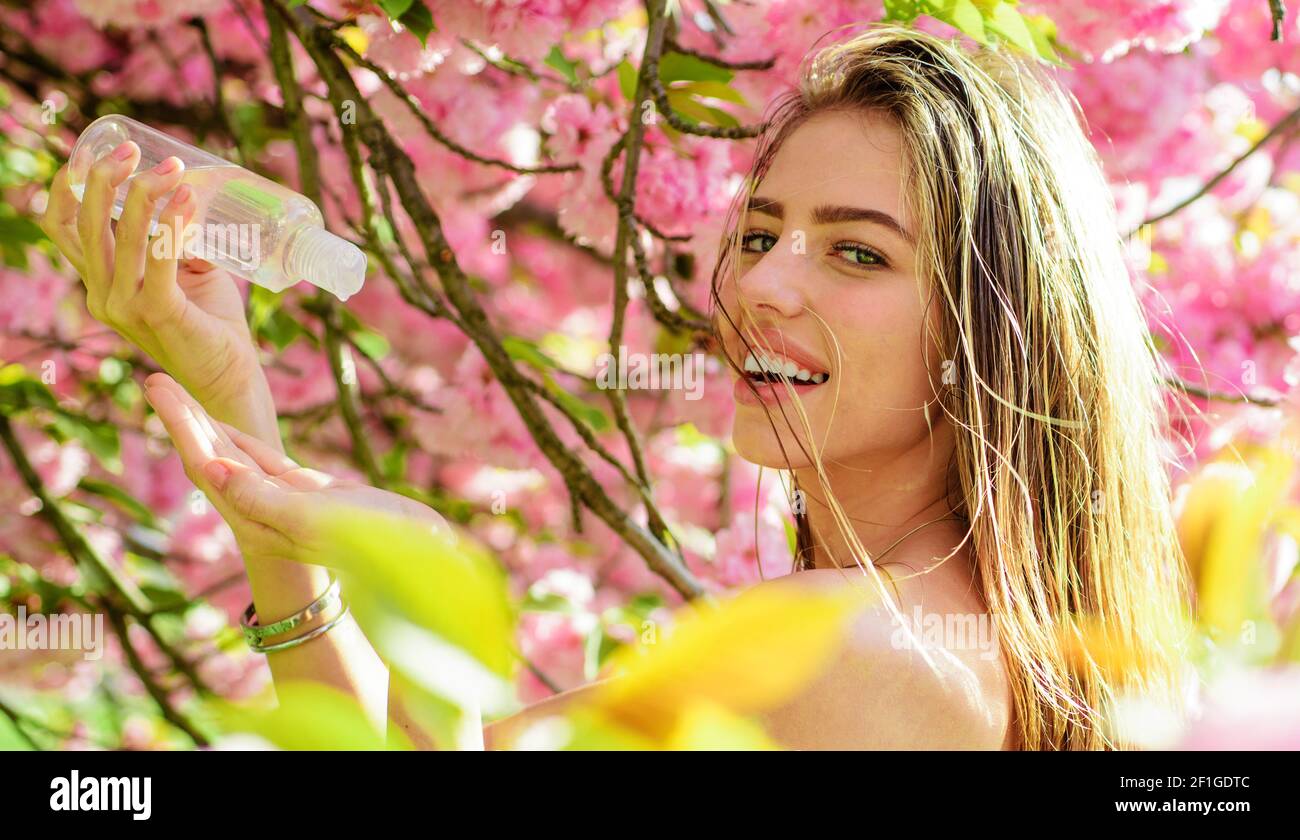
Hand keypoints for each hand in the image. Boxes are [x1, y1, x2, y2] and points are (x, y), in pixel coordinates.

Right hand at [41, 141, 263, 410]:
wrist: (231, 375)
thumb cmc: (211, 321)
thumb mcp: (188, 271)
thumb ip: (177, 239)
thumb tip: (188, 198)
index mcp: (100, 282)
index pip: (62, 227)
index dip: (67, 186)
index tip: (92, 150)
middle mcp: (101, 294)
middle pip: (85, 223)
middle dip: (105, 177)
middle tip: (133, 148)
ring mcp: (125, 307)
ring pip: (122, 236)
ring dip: (145, 194)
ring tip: (173, 168)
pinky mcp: (158, 314)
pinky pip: (160, 258)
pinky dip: (171, 224)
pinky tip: (186, 199)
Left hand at [143, 373, 443, 566]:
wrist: (420, 554)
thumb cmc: (373, 539)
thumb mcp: (314, 517)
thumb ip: (261, 498)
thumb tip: (212, 470)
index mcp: (257, 519)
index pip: (208, 464)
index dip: (181, 424)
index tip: (158, 387)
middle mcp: (261, 512)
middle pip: (210, 456)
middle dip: (182, 418)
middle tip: (155, 378)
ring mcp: (282, 501)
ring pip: (232, 455)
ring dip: (204, 423)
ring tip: (177, 394)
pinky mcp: (305, 492)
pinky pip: (261, 460)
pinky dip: (239, 438)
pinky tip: (224, 425)